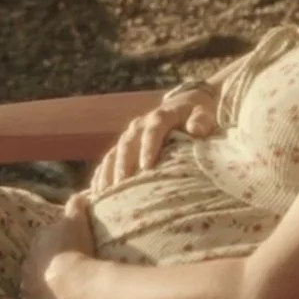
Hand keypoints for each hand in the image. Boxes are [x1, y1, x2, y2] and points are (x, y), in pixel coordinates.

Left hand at [19, 193, 95, 298]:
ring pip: (33, 282)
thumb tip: (77, 195)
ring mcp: (28, 285)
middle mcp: (28, 263)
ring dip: (42, 284)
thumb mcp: (76, 222)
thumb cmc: (75, 249)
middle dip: (45, 264)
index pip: (43, 239)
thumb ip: (74, 207)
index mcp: (37, 241)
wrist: (73, 284)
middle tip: (63, 268)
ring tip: (60, 287)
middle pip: (36, 262)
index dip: (54, 243)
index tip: (65, 247)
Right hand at [89, 89, 216, 192]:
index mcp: (160, 116)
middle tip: (122, 186)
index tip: (147, 168)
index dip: (148, 148)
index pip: (153, 131)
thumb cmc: (196, 113)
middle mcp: (140, 125)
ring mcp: (129, 136)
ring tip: (105, 194)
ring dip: (108, 173)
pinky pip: (108, 161)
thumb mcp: (203, 112)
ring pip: (114, 153)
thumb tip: (197, 130)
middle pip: (128, 144)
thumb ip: (201, 121)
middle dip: (123, 165)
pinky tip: (96, 194)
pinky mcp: (123, 146)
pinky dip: (101, 176)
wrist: (184, 104)